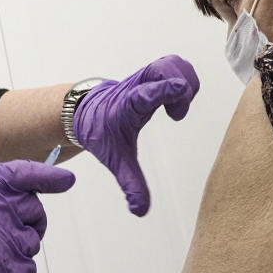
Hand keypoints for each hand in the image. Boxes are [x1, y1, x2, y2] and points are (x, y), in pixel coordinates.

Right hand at [0, 160, 74, 272]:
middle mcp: (0, 211)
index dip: (49, 177)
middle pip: (35, 213)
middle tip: (5, 231)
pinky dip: (12, 272)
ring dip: (16, 249)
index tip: (66, 181)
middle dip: (28, 221)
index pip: (26, 175)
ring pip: (31, 244)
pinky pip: (26, 270)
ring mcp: (6, 243)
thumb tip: (14, 203)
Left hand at [74, 55, 199, 215]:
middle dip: (180, 87)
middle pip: (163, 68)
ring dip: (185, 81)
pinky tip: (177, 100)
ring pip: (172, 62)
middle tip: (175, 114)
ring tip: (177, 107)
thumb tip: (140, 211)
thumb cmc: (103, 133)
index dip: (163, 89)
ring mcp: (145, 75)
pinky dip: (184, 77)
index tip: (180, 89)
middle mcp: (137, 86)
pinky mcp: (153, 72)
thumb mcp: (116, 160)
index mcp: (128, 107)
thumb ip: (131, 184)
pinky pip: (175, 63)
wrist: (87, 111)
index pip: (146, 94)